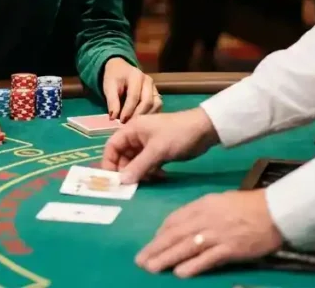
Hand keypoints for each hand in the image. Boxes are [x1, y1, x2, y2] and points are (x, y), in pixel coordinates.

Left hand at [101, 58, 161, 121]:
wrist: (120, 69)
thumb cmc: (114, 78)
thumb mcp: (109, 87)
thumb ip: (112, 101)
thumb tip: (113, 118)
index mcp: (136, 76)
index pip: (134, 96)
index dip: (128, 110)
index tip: (121, 121)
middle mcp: (148, 81)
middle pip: (148, 101)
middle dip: (138, 115)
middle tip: (129, 125)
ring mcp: (154, 87)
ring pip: (156, 105)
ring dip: (146, 116)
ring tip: (135, 124)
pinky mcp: (157, 94)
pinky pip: (157, 107)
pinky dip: (151, 115)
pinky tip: (142, 122)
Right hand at [102, 108, 218, 183]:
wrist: (204, 130)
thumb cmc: (177, 134)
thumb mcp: (157, 150)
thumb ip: (138, 166)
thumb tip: (121, 182)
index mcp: (132, 129)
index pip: (112, 146)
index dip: (109, 162)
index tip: (112, 179)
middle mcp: (137, 137)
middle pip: (123, 156)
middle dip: (127, 170)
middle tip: (133, 184)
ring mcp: (148, 145)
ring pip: (136, 162)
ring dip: (140, 173)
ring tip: (151, 179)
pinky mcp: (159, 152)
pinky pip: (148, 165)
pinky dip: (151, 172)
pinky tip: (161, 176)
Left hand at [135, 189, 282, 276]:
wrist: (274, 211)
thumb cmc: (247, 206)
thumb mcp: (218, 201)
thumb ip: (199, 212)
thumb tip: (181, 225)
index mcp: (202, 205)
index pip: (174, 219)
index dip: (160, 233)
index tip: (151, 243)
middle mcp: (205, 219)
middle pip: (175, 235)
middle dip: (155, 248)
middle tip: (140, 260)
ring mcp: (217, 234)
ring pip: (186, 247)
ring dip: (166, 258)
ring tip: (151, 268)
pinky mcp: (230, 249)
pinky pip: (207, 259)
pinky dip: (193, 266)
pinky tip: (180, 273)